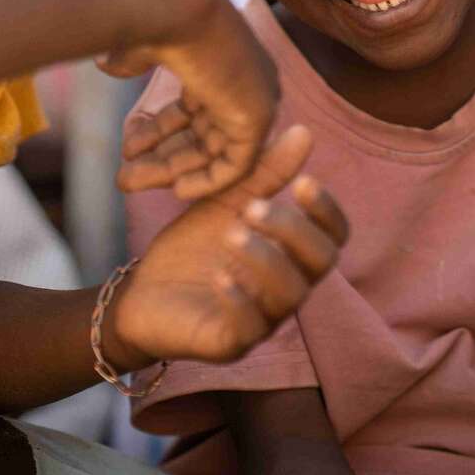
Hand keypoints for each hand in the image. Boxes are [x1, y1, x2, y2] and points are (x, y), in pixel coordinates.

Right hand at [103, 0, 278, 198]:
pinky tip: (177, 188)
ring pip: (213, 150)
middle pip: (202, 131)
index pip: (194, 107)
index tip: (129, 146)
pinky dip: (209, 181)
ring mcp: (254, 97)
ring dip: (172, 170)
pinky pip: (237, 165)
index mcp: (221, 56)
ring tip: (130, 182)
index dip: (159, 129)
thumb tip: (107, 63)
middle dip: (161, 155)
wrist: (178, 4)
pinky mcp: (258, 118)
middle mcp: (242, 79)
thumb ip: (131, 57)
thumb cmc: (156, 14)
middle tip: (125, 177)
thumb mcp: (142, 41)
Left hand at [106, 125, 348, 367]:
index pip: (334, 236)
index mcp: (293, 254)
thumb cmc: (193, 248)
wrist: (140, 292)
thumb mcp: (227, 202)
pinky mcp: (231, 344)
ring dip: (265, 259)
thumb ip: (265, 173)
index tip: (302, 182)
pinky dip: (239, 299)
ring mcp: (264, 318)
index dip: (326, 210)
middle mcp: (288, 287)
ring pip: (290, 294)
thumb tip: (304, 131)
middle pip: (320, 262)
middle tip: (252, 207)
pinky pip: (250, 327)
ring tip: (231, 233)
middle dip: (293, 230)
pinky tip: (219, 275)